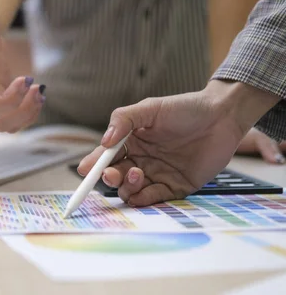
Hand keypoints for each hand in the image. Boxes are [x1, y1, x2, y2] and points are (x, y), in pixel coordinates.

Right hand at [76, 81, 277, 206]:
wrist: (222, 116)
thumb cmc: (184, 108)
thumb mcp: (150, 108)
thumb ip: (123, 120)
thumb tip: (104, 142)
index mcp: (130, 141)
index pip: (105, 156)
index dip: (93, 164)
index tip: (84, 171)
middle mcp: (140, 160)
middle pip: (115, 176)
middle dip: (109, 177)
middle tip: (111, 173)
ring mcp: (157, 175)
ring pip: (131, 190)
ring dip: (127, 187)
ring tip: (136, 173)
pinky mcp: (175, 187)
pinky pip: (154, 198)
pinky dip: (144, 199)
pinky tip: (141, 193)